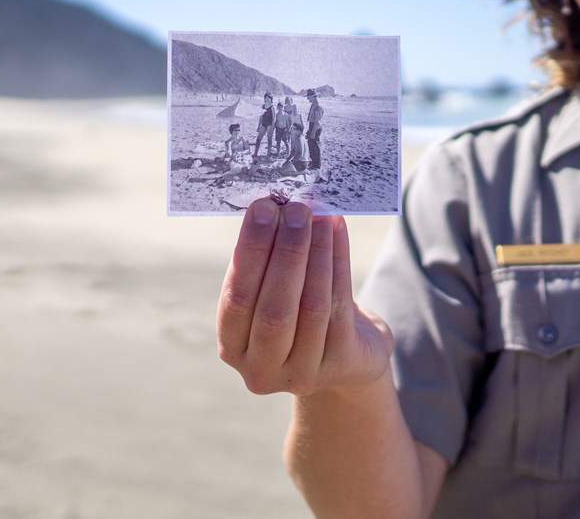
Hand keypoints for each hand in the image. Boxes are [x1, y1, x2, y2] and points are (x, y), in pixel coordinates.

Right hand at [217, 198, 392, 395]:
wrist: (347, 357)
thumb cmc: (298, 312)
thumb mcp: (273, 295)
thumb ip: (266, 262)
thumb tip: (275, 205)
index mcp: (232, 348)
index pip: (237, 299)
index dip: (251, 251)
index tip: (263, 208)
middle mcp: (262, 369)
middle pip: (273, 309)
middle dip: (286, 253)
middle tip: (296, 209)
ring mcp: (303, 373)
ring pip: (311, 307)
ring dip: (316, 254)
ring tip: (320, 215)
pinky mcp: (340, 365)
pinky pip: (340, 307)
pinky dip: (339, 263)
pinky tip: (337, 232)